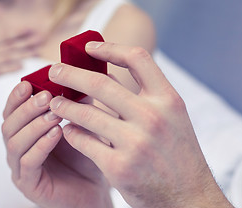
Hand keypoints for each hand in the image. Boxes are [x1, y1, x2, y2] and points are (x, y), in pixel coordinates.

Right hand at [0, 22, 39, 90]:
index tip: (31, 30)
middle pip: (10, 46)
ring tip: (37, 52)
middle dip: (27, 43)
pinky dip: (10, 68)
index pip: (4, 36)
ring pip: (8, 58)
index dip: (19, 33)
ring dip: (23, 54)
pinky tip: (22, 66)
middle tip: (42, 39)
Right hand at [1, 82, 112, 207]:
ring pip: (15, 142)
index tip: (28, 82)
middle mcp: (18, 148)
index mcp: (24, 131)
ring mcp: (20, 168)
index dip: (17, 96)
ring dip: (34, 125)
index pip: (12, 110)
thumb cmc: (85, 154)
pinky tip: (56, 135)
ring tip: (54, 115)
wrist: (94, 189)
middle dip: (27, 108)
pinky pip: (28, 163)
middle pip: (9, 124)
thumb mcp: (81, 123)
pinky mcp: (29, 185)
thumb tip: (79, 74)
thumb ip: (76, 102)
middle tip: (46, 97)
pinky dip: (40, 146)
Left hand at [47, 42, 233, 207]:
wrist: (188, 197)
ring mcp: (135, 142)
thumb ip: (145, 96)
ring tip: (54, 103)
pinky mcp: (118, 167)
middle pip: (101, 83)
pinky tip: (66, 130)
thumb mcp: (172, 118)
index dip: (110, 48)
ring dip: (64, 105)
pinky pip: (83, 141)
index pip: (137, 58)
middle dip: (70, 74)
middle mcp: (153, 117)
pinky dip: (70, 132)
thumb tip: (107, 72)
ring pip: (86, 113)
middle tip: (53, 71)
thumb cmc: (177, 155)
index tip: (88, 48)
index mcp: (168, 100)